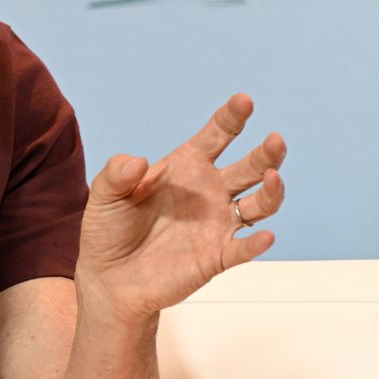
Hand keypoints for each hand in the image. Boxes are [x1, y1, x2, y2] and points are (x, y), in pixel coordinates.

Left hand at [75, 93, 285, 324]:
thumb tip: (138, 161)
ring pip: (259, 204)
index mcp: (185, 167)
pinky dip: (256, 243)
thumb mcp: (104, 195)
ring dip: (272, 192)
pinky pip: (243, 249)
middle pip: (249, 168)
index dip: (232, 117)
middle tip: (275, 140)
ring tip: (273, 177)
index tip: (244, 100)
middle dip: (266, 153)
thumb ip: (116, 173)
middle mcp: (209, 191)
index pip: (217, 135)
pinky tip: (264, 235)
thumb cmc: (109, 229)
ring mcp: (216, 224)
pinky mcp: (216, 257)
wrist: (109, 277)